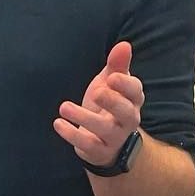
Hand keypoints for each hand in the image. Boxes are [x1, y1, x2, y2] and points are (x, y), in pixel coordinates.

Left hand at [54, 40, 143, 166]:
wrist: (107, 142)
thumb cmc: (109, 106)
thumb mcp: (111, 84)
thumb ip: (116, 65)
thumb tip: (124, 44)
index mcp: (132, 100)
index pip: (136, 92)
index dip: (126, 85)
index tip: (112, 77)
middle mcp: (128, 120)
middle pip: (126, 112)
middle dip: (112, 102)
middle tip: (96, 92)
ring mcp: (115, 137)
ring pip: (105, 129)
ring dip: (84, 118)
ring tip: (64, 107)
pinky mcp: (100, 151)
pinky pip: (89, 145)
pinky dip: (73, 135)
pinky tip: (58, 123)